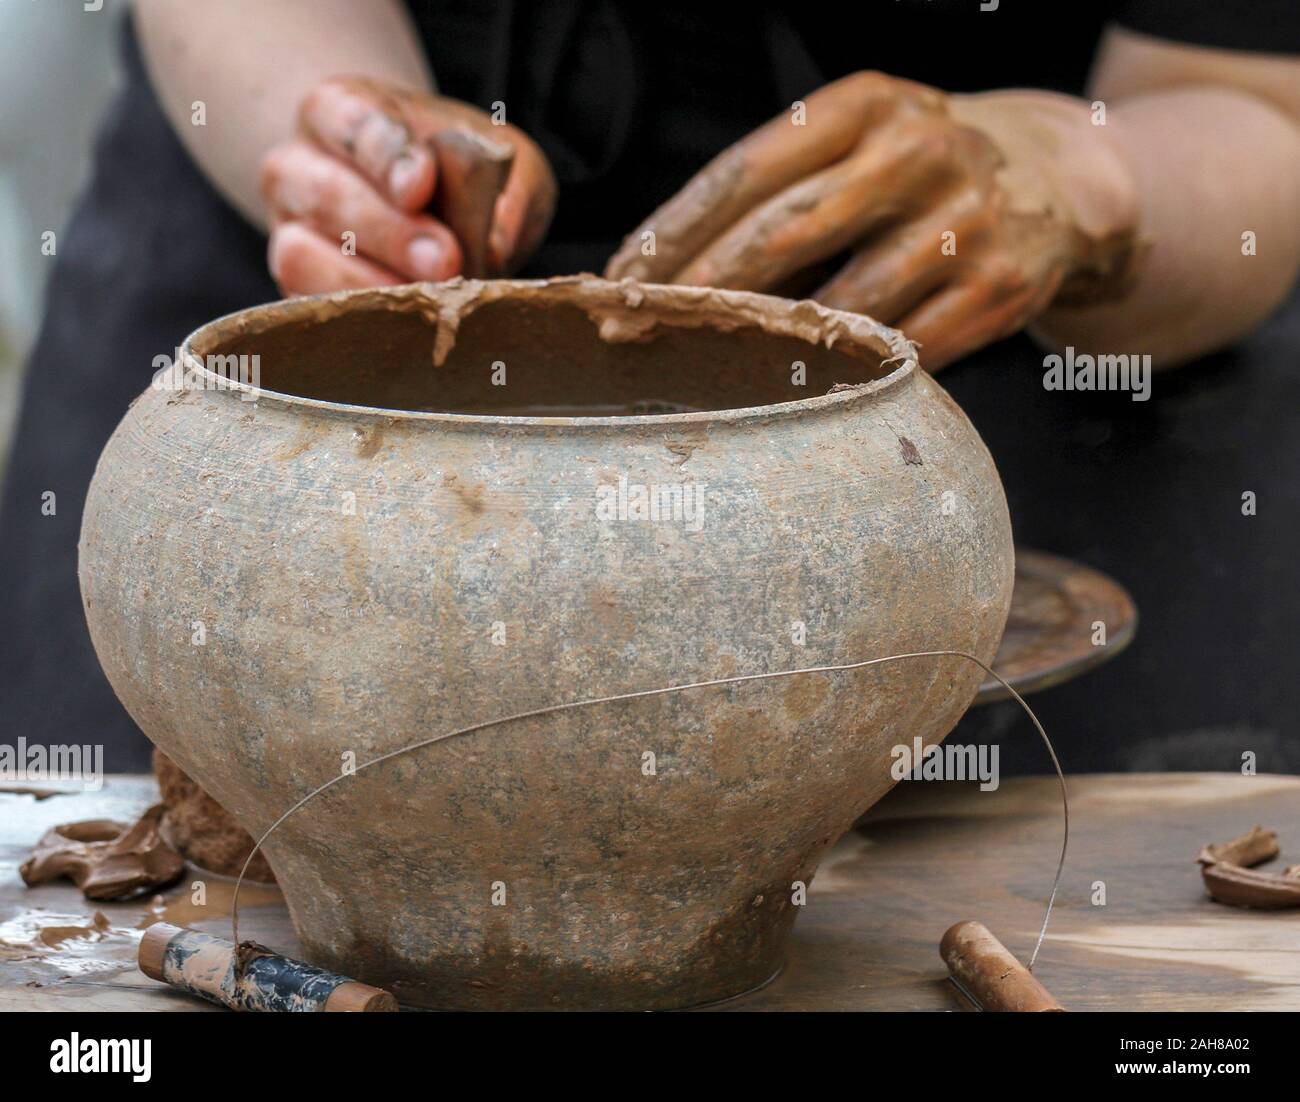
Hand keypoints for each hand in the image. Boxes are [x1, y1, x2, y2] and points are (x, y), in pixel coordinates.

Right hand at [261, 76, 555, 295]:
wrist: (419, 202)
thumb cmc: (454, 172)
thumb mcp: (497, 160)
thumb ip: (508, 188)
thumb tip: (495, 246)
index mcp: (341, 112)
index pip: (352, 121)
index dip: (384, 153)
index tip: (420, 182)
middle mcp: (297, 166)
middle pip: (327, 194)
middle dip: (390, 233)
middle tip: (444, 261)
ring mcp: (287, 229)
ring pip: (301, 256)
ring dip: (368, 285)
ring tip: (427, 302)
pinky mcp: (293, 287)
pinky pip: (308, 307)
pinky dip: (356, 321)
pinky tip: (405, 327)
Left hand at [606, 72, 1138, 368]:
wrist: (1059, 176)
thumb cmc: (918, 167)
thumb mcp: (858, 137)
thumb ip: (781, 183)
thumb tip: (663, 266)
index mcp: (864, 105)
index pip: (743, 173)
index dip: (673, 233)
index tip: (619, 282)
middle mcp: (916, 152)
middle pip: (782, 235)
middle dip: (699, 293)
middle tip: (636, 335)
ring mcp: (965, 222)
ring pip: (843, 303)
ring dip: (769, 346)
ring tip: (710, 372)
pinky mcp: (1000, 288)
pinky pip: (906, 348)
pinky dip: (849, 375)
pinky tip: (803, 392)